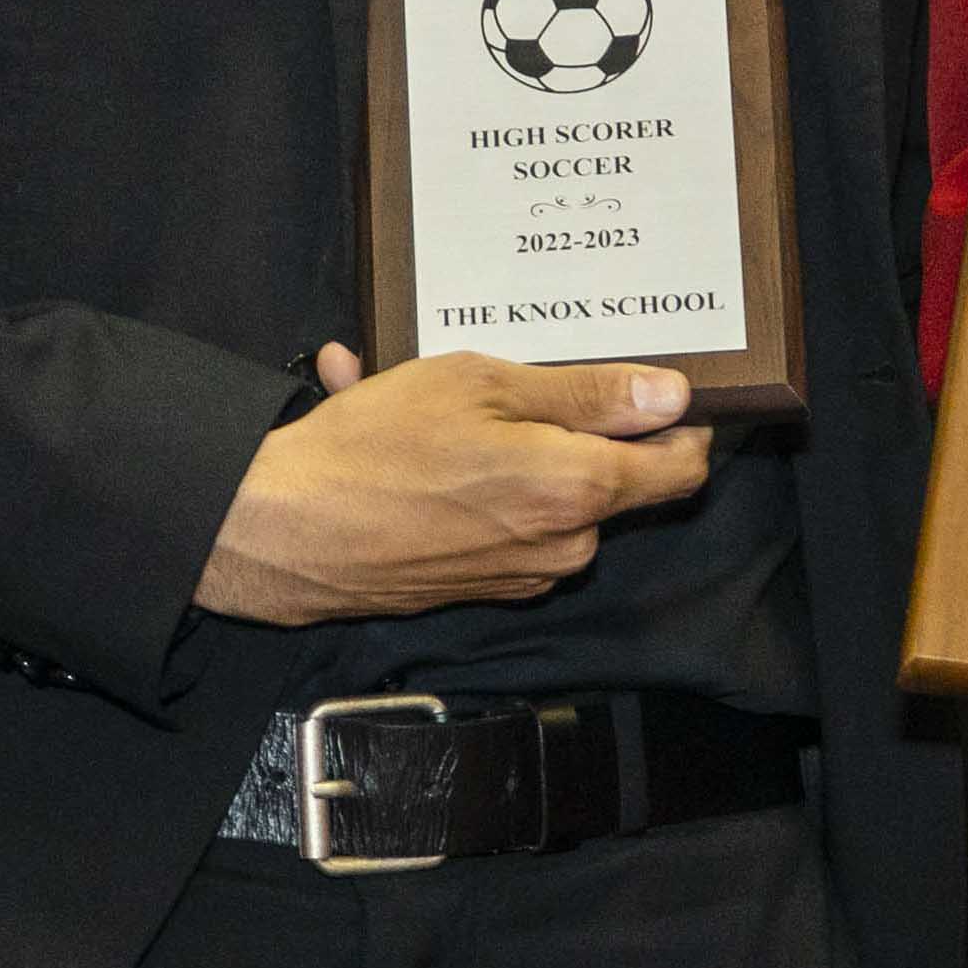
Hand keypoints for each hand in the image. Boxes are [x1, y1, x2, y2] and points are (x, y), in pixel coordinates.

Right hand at [193, 346, 711, 623]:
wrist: (283, 532)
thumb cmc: (379, 447)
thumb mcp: (486, 386)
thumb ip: (588, 394)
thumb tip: (672, 396)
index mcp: (579, 489)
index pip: (683, 468)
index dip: (683, 424)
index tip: (662, 389)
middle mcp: (564, 545)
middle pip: (616, 480)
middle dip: (584, 430)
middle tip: (523, 380)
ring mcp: (522, 574)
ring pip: (555, 498)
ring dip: (520, 452)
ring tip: (447, 402)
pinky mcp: (481, 587)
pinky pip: (505, 523)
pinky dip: (477, 483)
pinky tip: (418, 439)